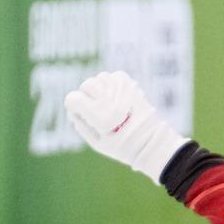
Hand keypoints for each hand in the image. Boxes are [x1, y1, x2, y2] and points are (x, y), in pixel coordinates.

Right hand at [63, 70, 189, 181]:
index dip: (74, 107)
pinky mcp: (129, 82)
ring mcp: (120, 87)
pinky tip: (115, 98)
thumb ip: (80, 125)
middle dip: (87, 97)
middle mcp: (110, 98)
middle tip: (97, 111)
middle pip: (86, 86)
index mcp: (100, 115)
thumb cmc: (122, 146)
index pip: (72, 98)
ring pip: (98, 79)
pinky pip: (111, 77)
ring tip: (107, 104)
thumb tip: (73, 110)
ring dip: (99, 90)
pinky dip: (110, 85)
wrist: (151, 140)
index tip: (82, 115)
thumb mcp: (97, 143)